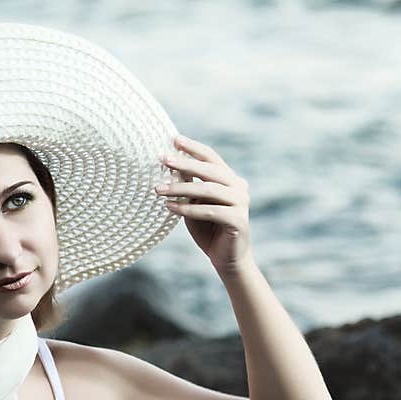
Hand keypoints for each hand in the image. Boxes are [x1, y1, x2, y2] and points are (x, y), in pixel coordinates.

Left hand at [155, 134, 253, 275]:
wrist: (225, 259)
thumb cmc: (207, 229)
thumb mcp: (193, 204)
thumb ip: (187, 186)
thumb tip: (171, 166)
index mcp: (230, 179)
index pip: (211, 158)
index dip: (193, 148)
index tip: (174, 139)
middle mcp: (239, 187)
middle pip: (209, 170)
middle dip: (184, 163)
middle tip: (162, 159)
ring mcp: (241, 202)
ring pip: (208, 190)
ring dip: (181, 188)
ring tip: (158, 189)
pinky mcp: (238, 220)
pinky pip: (210, 211)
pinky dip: (188, 209)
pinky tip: (169, 208)